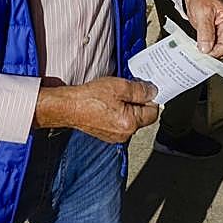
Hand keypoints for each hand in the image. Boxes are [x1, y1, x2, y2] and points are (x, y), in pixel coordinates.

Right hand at [32, 77, 158, 142]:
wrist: (68, 106)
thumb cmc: (90, 97)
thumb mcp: (120, 87)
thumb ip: (140, 90)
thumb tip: (153, 92)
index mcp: (130, 123)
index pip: (153, 112)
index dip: (151, 98)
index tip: (146, 89)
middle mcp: (124, 134)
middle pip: (143, 117)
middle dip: (139, 102)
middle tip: (128, 90)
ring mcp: (115, 136)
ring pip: (131, 119)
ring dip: (128, 107)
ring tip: (116, 96)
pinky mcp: (106, 134)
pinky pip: (120, 122)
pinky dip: (118, 113)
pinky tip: (108, 104)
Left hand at [183, 0, 222, 57]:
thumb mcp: (203, 13)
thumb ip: (205, 32)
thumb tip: (207, 48)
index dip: (213, 52)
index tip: (202, 53)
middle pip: (222, 49)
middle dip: (210, 52)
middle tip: (198, 51)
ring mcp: (222, 31)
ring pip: (217, 48)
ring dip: (207, 50)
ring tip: (197, 47)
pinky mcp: (215, 33)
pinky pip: (212, 45)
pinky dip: (205, 46)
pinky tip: (199, 45)